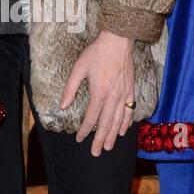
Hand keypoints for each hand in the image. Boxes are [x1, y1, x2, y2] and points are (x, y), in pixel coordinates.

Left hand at [60, 31, 135, 155]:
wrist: (118, 40)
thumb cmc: (96, 53)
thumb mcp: (78, 69)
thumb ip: (70, 89)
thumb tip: (62, 106)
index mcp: (99, 93)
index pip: (91, 118)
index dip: (84, 130)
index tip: (78, 139)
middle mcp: (113, 97)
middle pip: (106, 124)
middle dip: (100, 140)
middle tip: (96, 153)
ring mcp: (124, 94)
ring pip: (119, 120)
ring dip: (113, 135)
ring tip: (109, 147)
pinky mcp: (131, 90)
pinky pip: (130, 110)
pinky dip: (127, 123)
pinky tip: (123, 130)